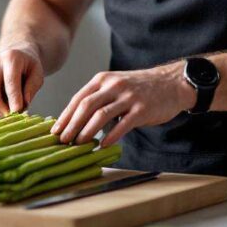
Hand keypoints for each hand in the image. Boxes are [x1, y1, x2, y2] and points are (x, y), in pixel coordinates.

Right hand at [0, 46, 44, 115]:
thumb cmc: (28, 67)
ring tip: (13, 106)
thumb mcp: (37, 74)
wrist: (14, 57)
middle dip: (4, 109)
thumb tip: (24, 103)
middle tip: (16, 116)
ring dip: (0, 110)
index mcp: (10, 58)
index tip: (17, 112)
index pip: (10, 81)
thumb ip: (32, 87)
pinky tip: (4, 102)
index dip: (14, 98)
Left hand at [50, 61, 195, 147]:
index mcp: (103, 80)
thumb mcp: (115, 85)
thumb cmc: (139, 88)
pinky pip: (123, 124)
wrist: (171, 83)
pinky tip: (102, 146)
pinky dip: (111, 136)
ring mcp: (128, 97)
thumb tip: (75, 121)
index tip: (55, 131)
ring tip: (79, 144)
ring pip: (101, 114)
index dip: (65, 116)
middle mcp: (113, 86)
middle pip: (86, 106)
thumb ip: (98, 98)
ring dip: (87, 131)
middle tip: (63, 140)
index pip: (78, 98)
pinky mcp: (142, 109)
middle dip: (71, 125)